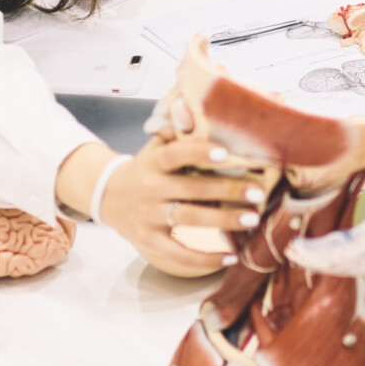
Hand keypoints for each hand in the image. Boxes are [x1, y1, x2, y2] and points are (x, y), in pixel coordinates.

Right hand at [98, 135, 273, 277]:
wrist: (107, 197)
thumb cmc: (145, 169)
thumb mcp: (154, 147)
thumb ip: (174, 131)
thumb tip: (190, 106)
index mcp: (153, 162)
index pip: (175, 154)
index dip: (199, 153)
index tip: (225, 153)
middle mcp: (149, 189)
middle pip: (191, 190)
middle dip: (227, 191)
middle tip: (257, 193)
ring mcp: (148, 217)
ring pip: (189, 219)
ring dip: (223, 221)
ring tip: (252, 219)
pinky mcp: (149, 241)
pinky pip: (178, 254)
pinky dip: (205, 258)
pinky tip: (230, 256)